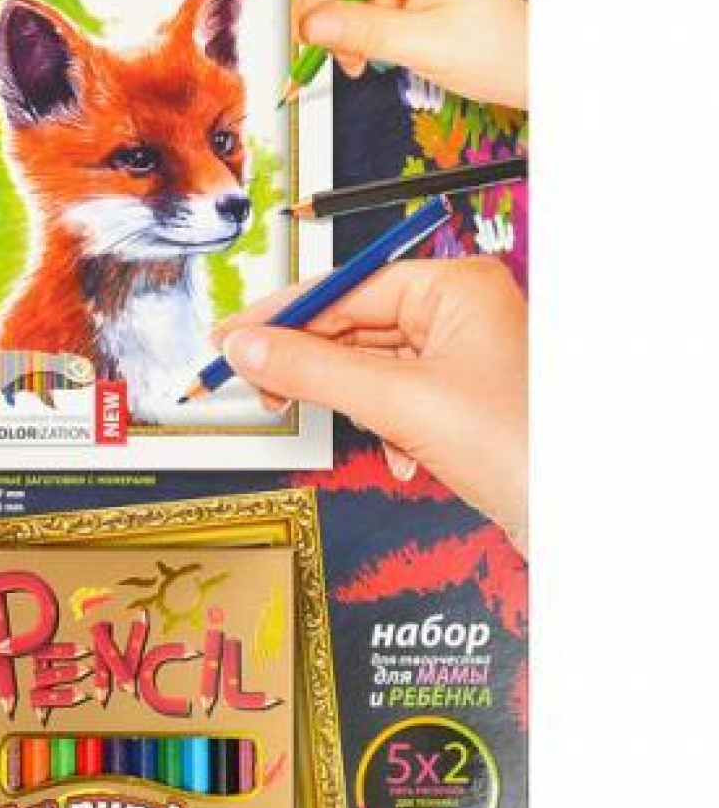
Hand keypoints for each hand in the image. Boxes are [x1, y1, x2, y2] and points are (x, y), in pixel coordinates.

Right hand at [216, 258, 527, 554]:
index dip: (282, 315)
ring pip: (368, 368)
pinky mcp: (457, 403)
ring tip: (324, 422)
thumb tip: (246, 347)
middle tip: (252, 384)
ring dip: (349, 403)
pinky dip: (382, 428)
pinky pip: (393, 400)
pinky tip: (399, 456)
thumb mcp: (397, 401)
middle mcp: (459, 313)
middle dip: (309, 365)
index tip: (230, 335)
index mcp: (455, 287)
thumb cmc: (519, 447)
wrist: (578, 520)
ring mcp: (460, 359)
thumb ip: (311, 370)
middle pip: (352, 327)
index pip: (345, 288)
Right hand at [296, 0, 527, 108]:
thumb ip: (365, 30)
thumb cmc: (492, 50)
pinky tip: (358, 56)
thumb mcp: (424, 45)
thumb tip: (313, 23)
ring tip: (349, 59)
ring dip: (331, 18)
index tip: (303, 36)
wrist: (524, 65)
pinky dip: (347, 27)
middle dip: (318, 1)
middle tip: (311, 44)